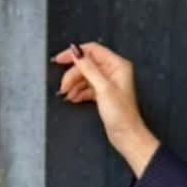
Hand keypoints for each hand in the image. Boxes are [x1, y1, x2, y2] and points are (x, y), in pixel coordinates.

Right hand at [50, 40, 159, 175]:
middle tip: (64, 86)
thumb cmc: (122, 115)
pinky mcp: (104, 94)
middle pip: (86, 65)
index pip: (92, 50)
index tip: (60, 59)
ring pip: (85, 77)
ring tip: (67, 94)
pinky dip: (79, 92)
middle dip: (73, 75)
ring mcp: (108, 83)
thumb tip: (76, 51)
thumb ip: (88, 68)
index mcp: (117, 65)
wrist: (127, 135)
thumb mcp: (103, 88)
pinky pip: (87, 88)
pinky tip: (73, 98)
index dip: (75, 54)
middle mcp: (114, 72)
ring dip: (74, 85)